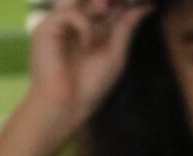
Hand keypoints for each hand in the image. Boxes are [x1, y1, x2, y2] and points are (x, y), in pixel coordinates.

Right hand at [28, 0, 151, 131]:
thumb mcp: (116, 55)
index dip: (119, 2)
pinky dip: (84, 26)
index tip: (141, 1)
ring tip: (105, 7)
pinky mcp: (46, 29)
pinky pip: (69, 14)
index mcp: (91, 29)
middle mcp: (74, 24)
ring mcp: (59, 25)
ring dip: (95, 0)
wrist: (67, 107)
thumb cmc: (89, 87)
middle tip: (121, 1)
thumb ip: (126, 28)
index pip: (105, 5)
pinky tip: (88, 45)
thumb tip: (146, 8)